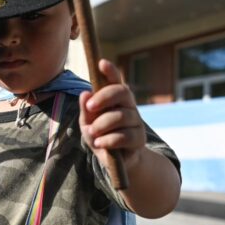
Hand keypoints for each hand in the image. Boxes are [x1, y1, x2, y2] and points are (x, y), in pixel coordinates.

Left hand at [78, 59, 145, 173]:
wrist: (115, 161)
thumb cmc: (100, 136)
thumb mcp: (87, 123)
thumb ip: (86, 110)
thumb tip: (84, 94)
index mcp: (116, 99)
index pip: (116, 81)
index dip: (111, 71)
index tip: (101, 63)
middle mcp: (129, 106)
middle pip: (123, 92)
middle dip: (104, 97)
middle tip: (89, 107)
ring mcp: (136, 121)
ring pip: (121, 116)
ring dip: (102, 125)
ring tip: (92, 133)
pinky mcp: (139, 139)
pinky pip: (124, 136)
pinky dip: (108, 140)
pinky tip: (100, 143)